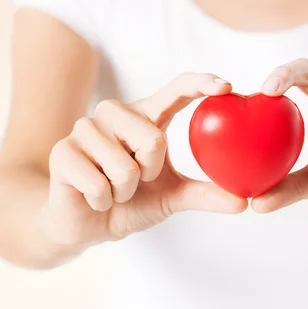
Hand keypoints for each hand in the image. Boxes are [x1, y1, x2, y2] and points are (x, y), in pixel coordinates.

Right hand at [42, 73, 246, 249]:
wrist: (85, 225)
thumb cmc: (130, 201)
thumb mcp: (172, 197)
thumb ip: (205, 194)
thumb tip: (244, 202)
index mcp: (146, 116)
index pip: (175, 90)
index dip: (200, 83)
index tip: (225, 86)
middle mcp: (115, 113)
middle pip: (152, 138)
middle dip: (149, 173)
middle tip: (136, 180)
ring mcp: (85, 128)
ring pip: (125, 166)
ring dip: (125, 191)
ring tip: (114, 189)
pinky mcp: (62, 150)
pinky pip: (98, 184)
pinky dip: (104, 201)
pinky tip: (95, 198)